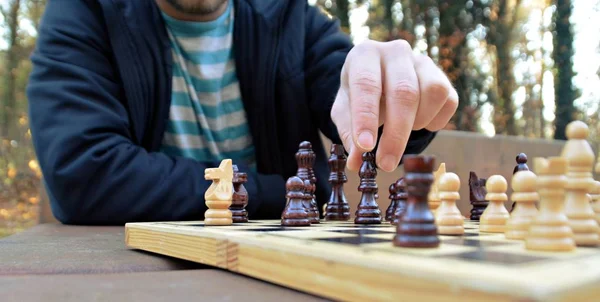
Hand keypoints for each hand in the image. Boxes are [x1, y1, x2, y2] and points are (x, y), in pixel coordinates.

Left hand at [331, 39, 457, 171]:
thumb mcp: (345, 110)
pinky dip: (435, 121)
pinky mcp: (442, 75)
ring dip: (418, 122)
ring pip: (433, 92)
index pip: (366, 84)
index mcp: (365, 55)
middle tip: (386, 163)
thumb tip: (356, 162)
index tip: (366, 146)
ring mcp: (423, 61)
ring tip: (402, 131)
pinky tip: (418, 124)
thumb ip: (349, 132)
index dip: (366, 117)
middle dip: (396, 133)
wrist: (378, 79)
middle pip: (404, 92)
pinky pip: (448, 100)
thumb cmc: (358, 96)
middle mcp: (396, 52)